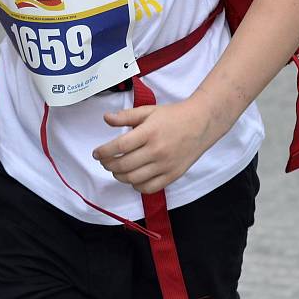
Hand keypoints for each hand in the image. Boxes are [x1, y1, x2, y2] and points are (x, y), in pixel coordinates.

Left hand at [92, 98, 213, 193]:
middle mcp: (156, 150)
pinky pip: (149, 188)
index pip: (120, 146)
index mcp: (149, 132)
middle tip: (104, 161)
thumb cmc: (173, 116)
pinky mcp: (172, 175)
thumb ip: (126, 116)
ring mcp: (165, 165)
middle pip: (124, 165)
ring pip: (134, 178)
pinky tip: (133, 177)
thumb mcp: (148, 110)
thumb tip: (106, 118)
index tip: (96, 153)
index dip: (104, 152)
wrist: (201, 123)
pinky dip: (136, 185)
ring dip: (119, 176)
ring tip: (116, 169)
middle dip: (108, 165)